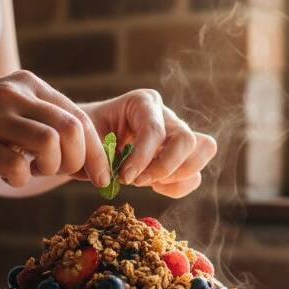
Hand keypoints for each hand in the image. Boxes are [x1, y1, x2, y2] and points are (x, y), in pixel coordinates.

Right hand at [0, 70, 110, 187]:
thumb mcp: (5, 106)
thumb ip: (42, 122)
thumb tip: (87, 158)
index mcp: (27, 84)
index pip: (78, 116)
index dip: (96, 151)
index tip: (102, 176)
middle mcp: (13, 95)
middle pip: (72, 129)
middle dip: (80, 162)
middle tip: (64, 176)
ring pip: (50, 145)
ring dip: (51, 169)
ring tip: (33, 171)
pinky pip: (17, 168)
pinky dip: (20, 180)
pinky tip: (7, 175)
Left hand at [82, 90, 216, 197]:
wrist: (86, 140)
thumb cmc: (85, 135)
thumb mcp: (84, 137)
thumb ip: (96, 154)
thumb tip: (110, 177)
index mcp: (142, 102)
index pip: (154, 129)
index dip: (142, 157)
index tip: (124, 178)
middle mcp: (165, 116)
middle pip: (187, 139)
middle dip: (165, 166)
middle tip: (137, 181)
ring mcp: (177, 135)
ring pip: (204, 150)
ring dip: (178, 175)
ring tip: (148, 183)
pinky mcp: (181, 157)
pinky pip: (195, 175)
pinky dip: (178, 187)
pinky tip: (154, 187)